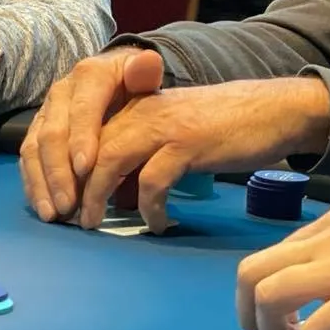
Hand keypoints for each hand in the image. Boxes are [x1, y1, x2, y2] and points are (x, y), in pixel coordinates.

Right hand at [20, 48, 161, 222]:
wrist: (111, 76)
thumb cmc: (131, 83)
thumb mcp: (142, 73)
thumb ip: (145, 72)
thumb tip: (148, 65)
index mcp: (87, 77)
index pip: (82, 109)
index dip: (81, 138)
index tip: (87, 169)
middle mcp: (60, 93)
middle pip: (52, 134)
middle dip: (59, 171)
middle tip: (70, 204)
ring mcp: (45, 113)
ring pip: (34, 148)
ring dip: (42, 183)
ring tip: (53, 214)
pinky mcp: (37, 131)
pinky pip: (27, 158)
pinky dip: (33, 183)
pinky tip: (43, 206)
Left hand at [79, 77, 329, 233]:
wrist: (270, 110)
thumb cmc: (217, 126)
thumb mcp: (168, 132)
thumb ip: (138, 151)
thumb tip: (112, 191)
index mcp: (130, 106)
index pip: (82, 134)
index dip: (63, 166)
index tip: (59, 198)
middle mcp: (139, 111)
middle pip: (86, 147)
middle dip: (70, 185)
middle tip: (67, 217)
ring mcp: (163, 125)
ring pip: (110, 159)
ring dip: (96, 195)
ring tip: (93, 223)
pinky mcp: (187, 143)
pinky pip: (154, 179)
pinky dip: (148, 206)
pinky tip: (156, 223)